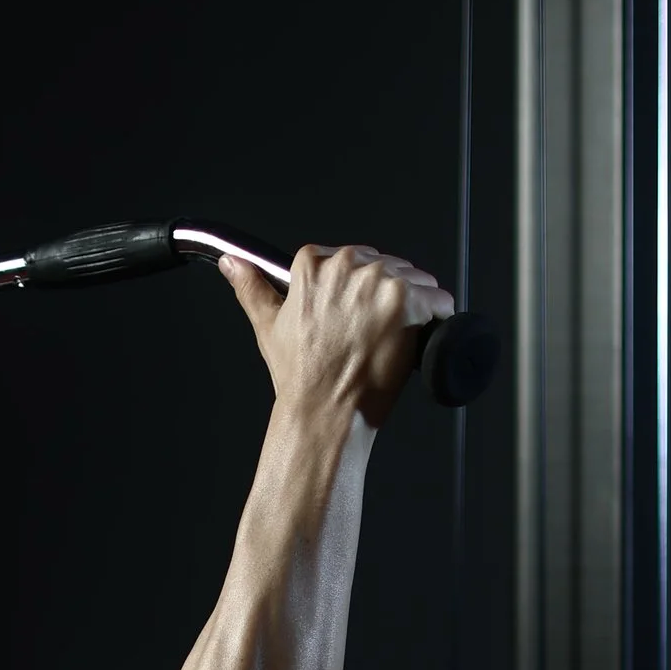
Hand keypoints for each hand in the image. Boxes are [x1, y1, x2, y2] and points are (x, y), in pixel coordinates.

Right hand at [219, 242, 454, 429]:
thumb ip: (251, 288)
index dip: (362, 289)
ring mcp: (379, 282)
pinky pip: (439, 299)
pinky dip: (439, 316)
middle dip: (389, 296)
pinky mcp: (407, 302)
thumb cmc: (300, 376)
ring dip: (416, 306)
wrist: (323, 410)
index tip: (361, 312)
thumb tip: (231, 263)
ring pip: (415, 281)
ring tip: (397, 340)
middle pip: (387, 267)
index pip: (353, 259)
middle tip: (377, 334)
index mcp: (314, 264)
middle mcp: (347, 265)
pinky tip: (424, 336)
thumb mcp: (269, 326)